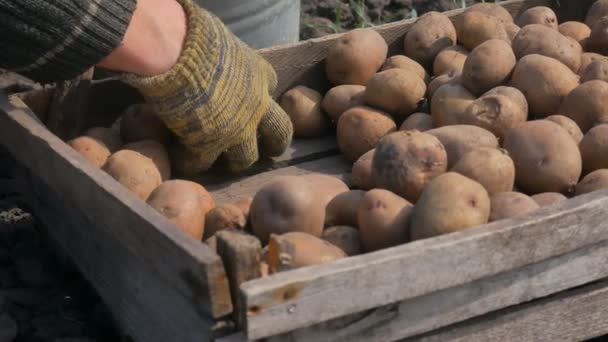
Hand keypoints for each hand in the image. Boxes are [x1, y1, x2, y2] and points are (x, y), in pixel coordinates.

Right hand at [100, 0, 292, 173]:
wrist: (178, 53)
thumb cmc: (196, 36)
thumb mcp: (223, 40)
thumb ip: (224, 53)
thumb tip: (207, 47)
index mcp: (260, 75)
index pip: (270, 88)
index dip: (260, 96)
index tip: (251, 101)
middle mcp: (256, 106)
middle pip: (279, 133)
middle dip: (274, 144)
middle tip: (268, 150)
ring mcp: (236, 130)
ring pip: (245, 159)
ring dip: (234, 161)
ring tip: (223, 163)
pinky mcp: (208, 144)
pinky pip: (202, 163)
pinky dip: (192, 163)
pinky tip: (183, 160)